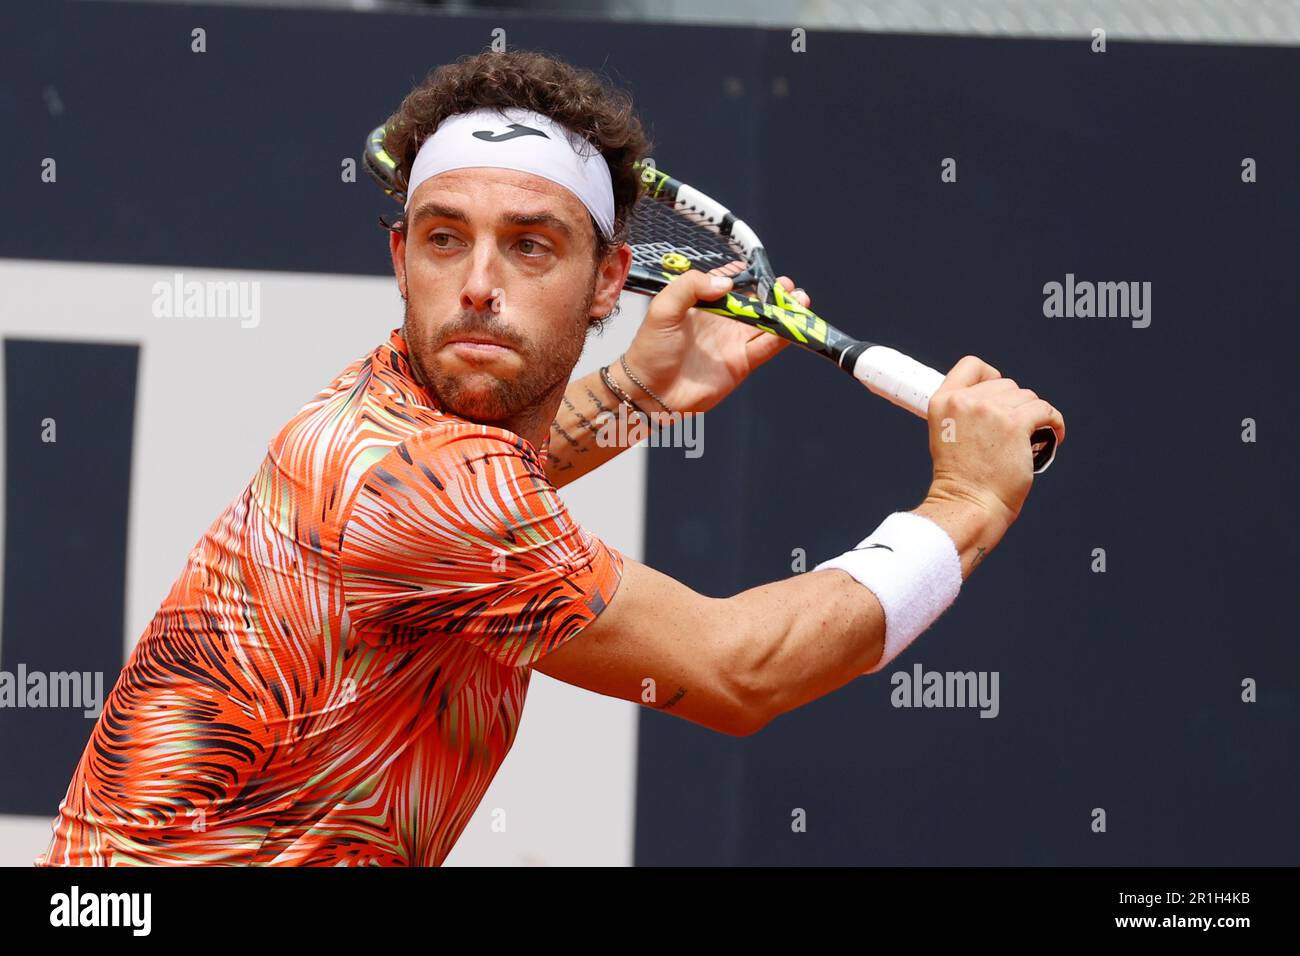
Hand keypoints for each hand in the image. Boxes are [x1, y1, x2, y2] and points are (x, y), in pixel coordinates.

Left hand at [622, 264, 805, 413]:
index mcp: (702, 303)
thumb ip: (691, 286)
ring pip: (767, 323)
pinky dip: (783, 336)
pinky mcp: (741, 363)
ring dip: (785, 312)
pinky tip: (793, 324)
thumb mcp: (664, 308)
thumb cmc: (650, 350)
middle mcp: (721, 320)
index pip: (729, 282)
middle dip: (774, 292)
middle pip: (755, 302)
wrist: (650, 392)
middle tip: (786, 286)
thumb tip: (728, 283)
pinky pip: (767, 346)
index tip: (759, 268)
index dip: (745, 274)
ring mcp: (733, 342)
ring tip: (799, 299)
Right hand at [924, 356, 1065, 534]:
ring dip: (1033, 415)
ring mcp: (990, 411)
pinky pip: (1045, 410)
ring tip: (1032, 436)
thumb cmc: (960, 480)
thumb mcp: (947, 436)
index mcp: (943, 402)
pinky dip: (1054, 423)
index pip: (971, 365)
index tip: (998, 393)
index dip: (989, 376)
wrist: (968, 504)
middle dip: (1014, 405)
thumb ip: (964, 413)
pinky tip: (1054, 436)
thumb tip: (995, 403)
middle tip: (1014, 430)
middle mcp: (965, 401)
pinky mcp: (1015, 424)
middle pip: (1005, 384)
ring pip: (1027, 397)